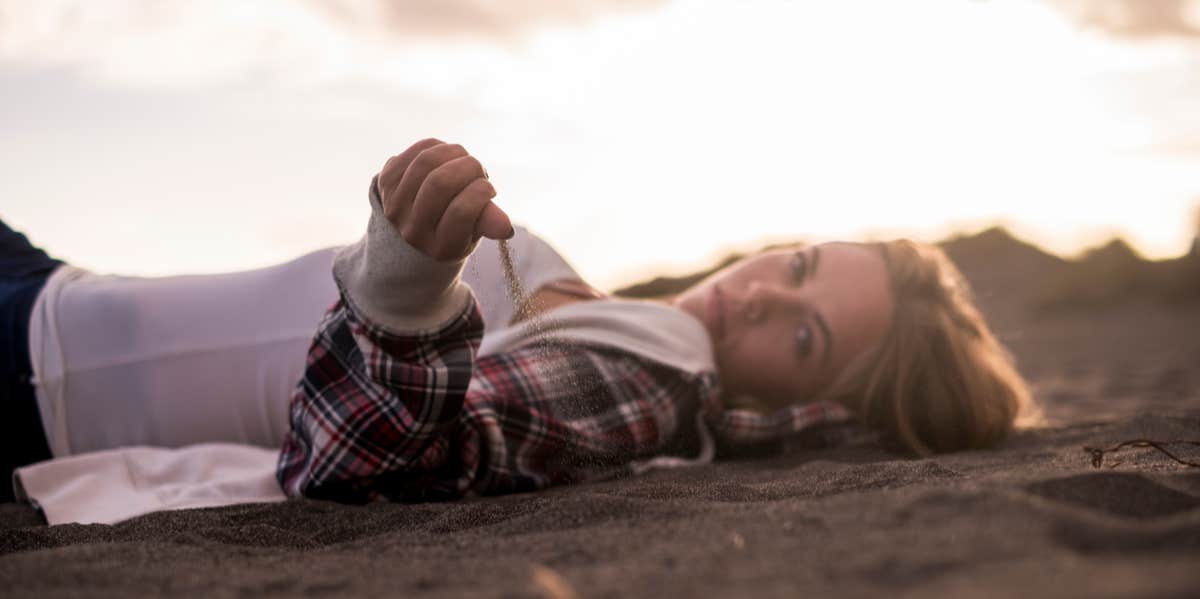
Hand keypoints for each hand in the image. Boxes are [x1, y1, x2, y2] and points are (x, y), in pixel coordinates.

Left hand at [377, 138, 513, 260]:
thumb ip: (488, 224)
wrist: (415, 227)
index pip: (461, 211)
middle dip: (468, 167)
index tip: (489, 188)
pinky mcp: (386, 182)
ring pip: (426, 162)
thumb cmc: (456, 227)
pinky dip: (437, 146)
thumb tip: (507, 228)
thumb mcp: (474, 230)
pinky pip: (415, 152)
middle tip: (478, 169)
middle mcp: (412, 231)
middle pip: (440, 183)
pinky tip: (446, 155)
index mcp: (441, 248)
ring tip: (464, 159)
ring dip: (453, 152)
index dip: (481, 191)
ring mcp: (395, 205)